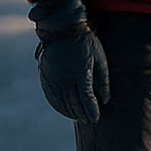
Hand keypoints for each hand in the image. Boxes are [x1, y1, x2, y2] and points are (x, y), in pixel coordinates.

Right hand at [30, 0, 109, 121]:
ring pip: (61, 102)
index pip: (86, 98)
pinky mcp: (45, 77)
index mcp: (80, 73)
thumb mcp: (100, 59)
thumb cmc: (86, 44)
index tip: (96, 118)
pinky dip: (58, 105)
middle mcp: (65, 77)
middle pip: (73, 103)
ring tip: (79, 117)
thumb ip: (103, 80)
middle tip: (90, 120)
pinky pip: (50, 96)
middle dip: (82, 114)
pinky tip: (65, 110)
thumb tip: (105, 100)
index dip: (91, 110)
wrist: (63, 29)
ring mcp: (53, 78)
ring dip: (70, 112)